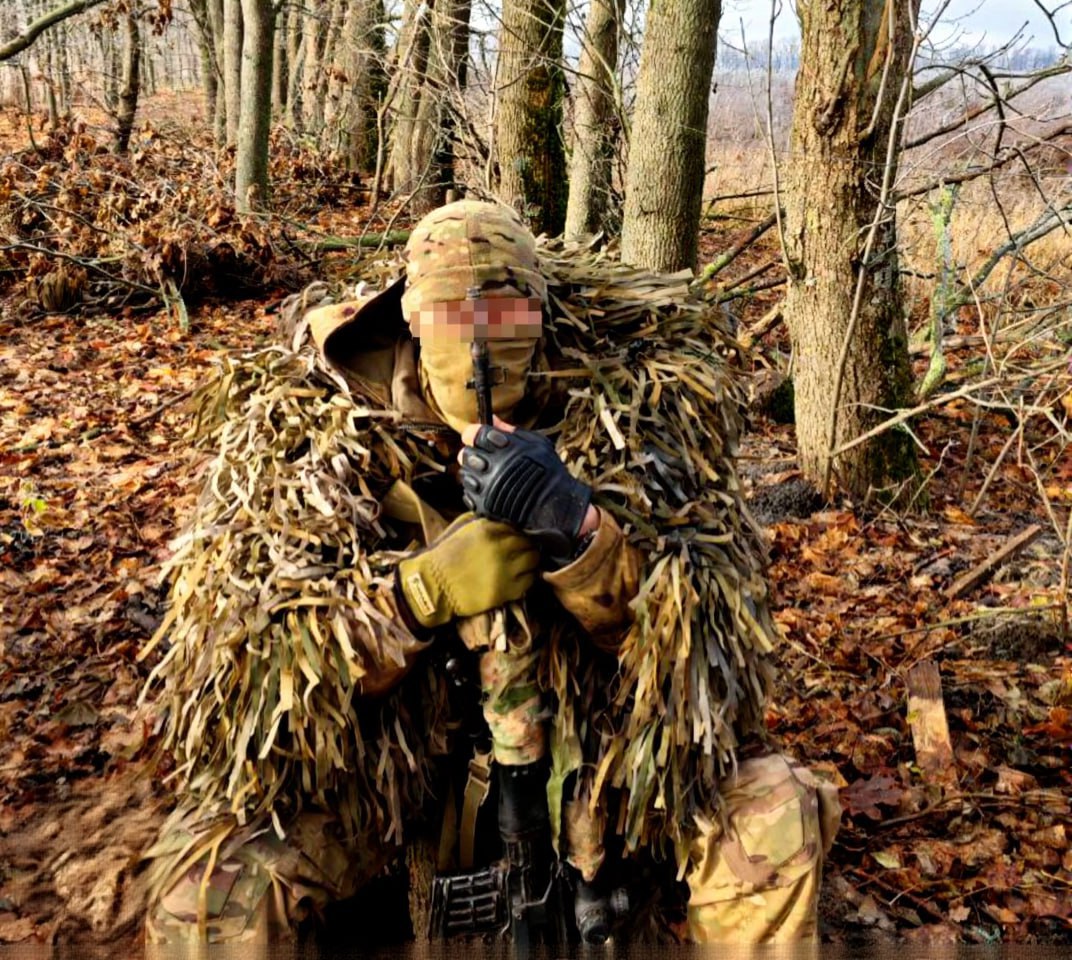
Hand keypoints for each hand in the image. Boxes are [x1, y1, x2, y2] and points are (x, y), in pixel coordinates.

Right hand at [397, 513, 538, 628]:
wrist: (433, 586)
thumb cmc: (445, 557)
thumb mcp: (461, 529)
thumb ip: (483, 522)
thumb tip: (502, 520)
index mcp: (488, 530)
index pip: (516, 526)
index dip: (518, 532)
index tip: (517, 537)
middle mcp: (500, 547)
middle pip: (528, 542)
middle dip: (526, 545)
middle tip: (522, 551)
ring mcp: (505, 570)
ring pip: (533, 560)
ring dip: (530, 560)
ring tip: (523, 564)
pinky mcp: (507, 590)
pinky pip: (530, 580)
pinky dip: (528, 577)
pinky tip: (520, 577)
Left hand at [459, 418, 592, 562]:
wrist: (555, 504)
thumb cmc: (548, 470)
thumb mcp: (535, 442)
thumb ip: (510, 430)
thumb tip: (492, 418)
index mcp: (502, 446)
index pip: (472, 434)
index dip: (475, 435)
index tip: (480, 439)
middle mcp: (490, 465)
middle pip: (464, 454)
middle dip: (473, 454)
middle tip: (486, 460)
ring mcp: (485, 486)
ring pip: (464, 475)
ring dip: (475, 474)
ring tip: (490, 477)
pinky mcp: (483, 505)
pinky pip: (468, 495)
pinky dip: (476, 493)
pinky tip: (491, 491)